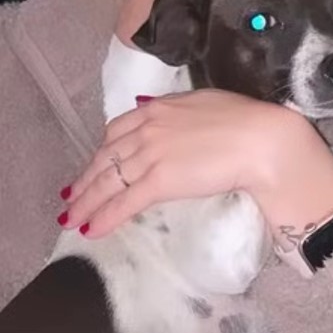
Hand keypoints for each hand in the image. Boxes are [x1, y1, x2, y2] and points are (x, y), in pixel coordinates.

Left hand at [60, 90, 332, 238]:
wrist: (261, 138)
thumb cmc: (245, 119)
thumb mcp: (203, 102)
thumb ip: (176, 109)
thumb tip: (153, 108)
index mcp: (157, 109)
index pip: (117, 131)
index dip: (102, 152)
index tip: (95, 165)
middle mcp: (147, 129)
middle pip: (106, 158)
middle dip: (86, 180)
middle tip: (71, 198)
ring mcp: (151, 155)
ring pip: (109, 181)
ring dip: (87, 202)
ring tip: (72, 218)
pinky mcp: (159, 181)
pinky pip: (124, 202)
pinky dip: (105, 217)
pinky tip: (91, 230)